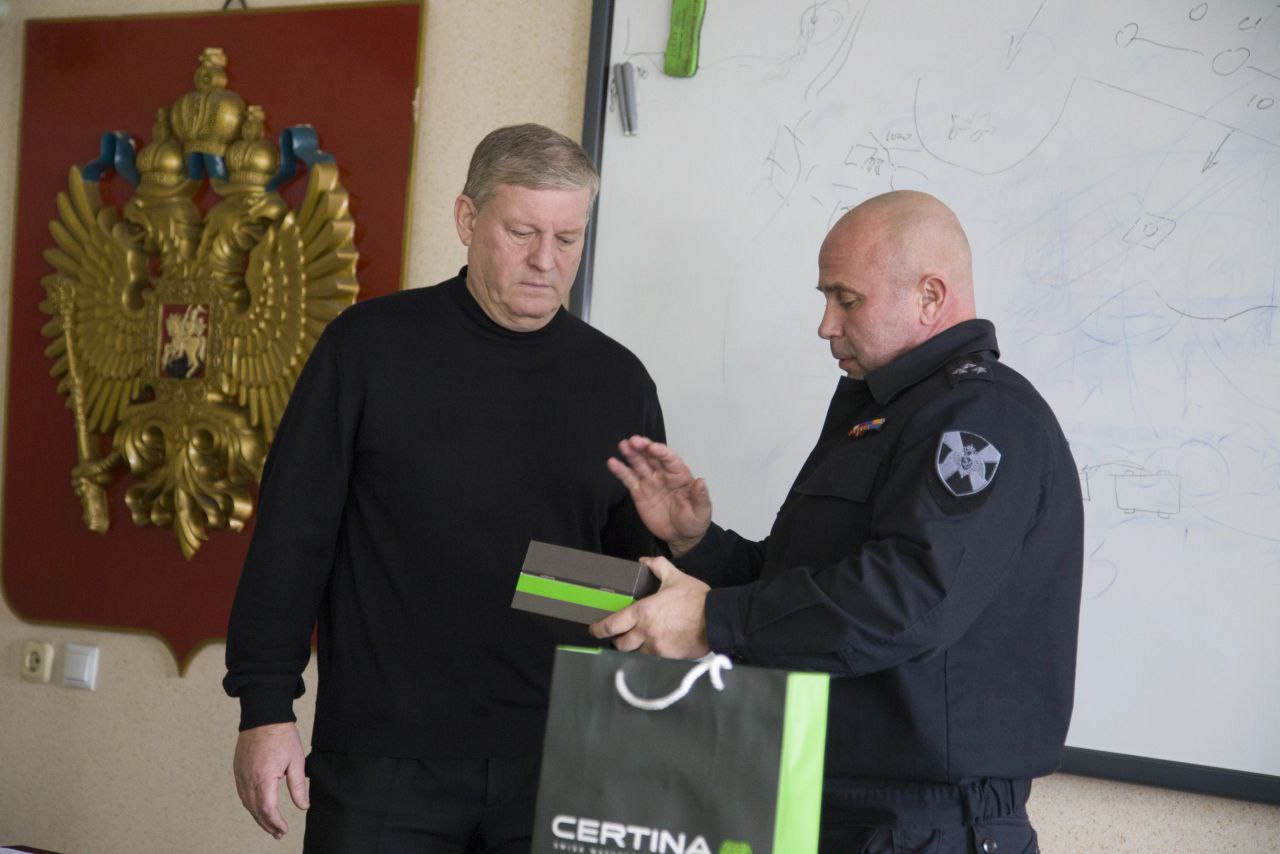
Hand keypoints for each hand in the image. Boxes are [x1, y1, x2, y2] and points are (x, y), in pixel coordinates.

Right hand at [233, 722, 308, 838]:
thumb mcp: (296, 761)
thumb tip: (303, 806)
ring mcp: (241, 775)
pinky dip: (250, 804)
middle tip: (278, 834)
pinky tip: (258, 808)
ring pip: (247, 803)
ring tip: (269, 825)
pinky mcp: (238, 769)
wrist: (263, 716)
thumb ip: (298, 786)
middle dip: (267, 824)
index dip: (275, 823)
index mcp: (264, 778)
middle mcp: (248, 779)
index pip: (268, 809)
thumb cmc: (282, 735)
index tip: (284, 830)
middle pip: (256, 810)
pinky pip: (242, 793)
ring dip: (258, 816)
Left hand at [589, 556, 710, 658]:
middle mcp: (646, 632)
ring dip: (636, 647)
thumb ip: (657, 566)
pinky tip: (658, 644)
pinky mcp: (668, 657)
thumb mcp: (675, 577)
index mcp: (643, 612)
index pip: (612, 625)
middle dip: (618, 641)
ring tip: (640, 640)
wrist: (718, 619)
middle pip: (621, 644)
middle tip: (619, 636)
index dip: (598, 629)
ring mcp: (657, 647)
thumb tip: (645, 561)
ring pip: (636, 653)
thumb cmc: (697, 599)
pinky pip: (653, 658)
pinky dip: (652, 652)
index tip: (594, 629)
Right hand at [608, 436, 710, 555]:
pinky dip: (620, 471)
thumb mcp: (702, 511)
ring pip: (639, 464)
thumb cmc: (694, 521)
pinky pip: (629, 479)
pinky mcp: (639, 492)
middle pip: (652, 457)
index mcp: (680, 475)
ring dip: (631, 454)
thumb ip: (700, 496)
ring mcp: (650, 482)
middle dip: (643, 447)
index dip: (662, 452)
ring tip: (623, 445)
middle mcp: (663, 474)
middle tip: (633, 440)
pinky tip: (612, 463)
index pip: (670, 459)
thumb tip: (701, 482)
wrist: (680, 537)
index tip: (653, 447)